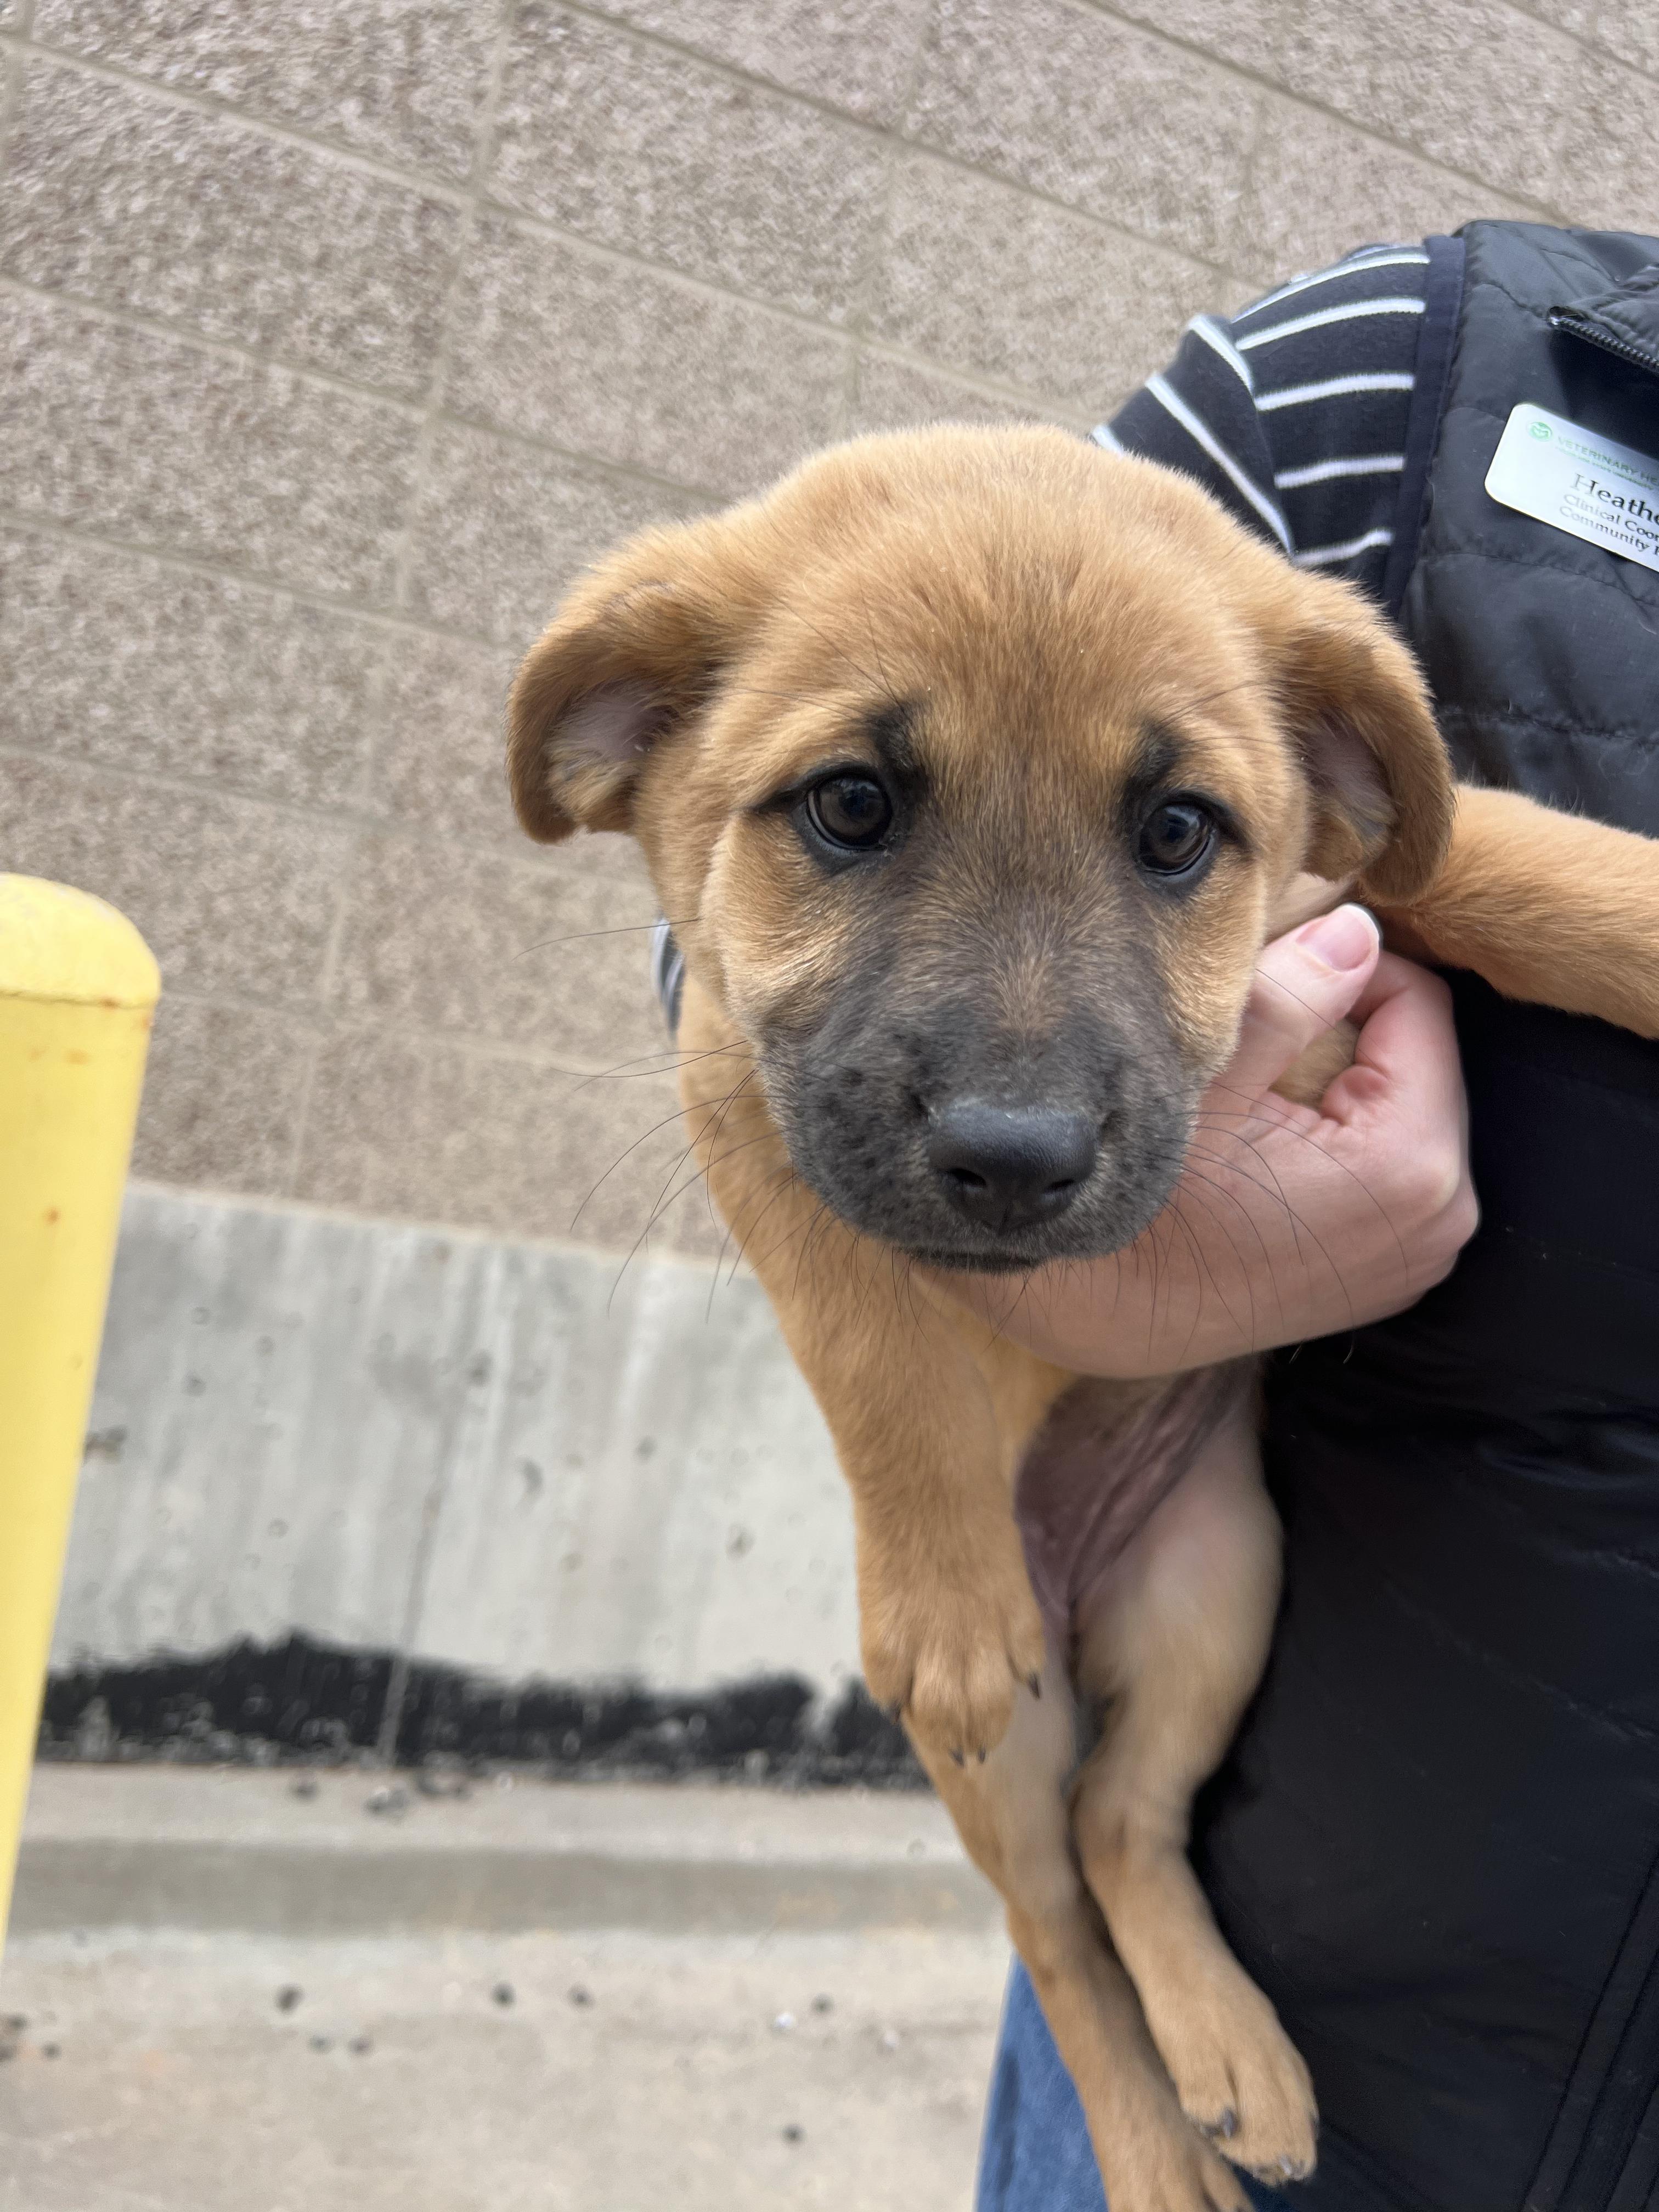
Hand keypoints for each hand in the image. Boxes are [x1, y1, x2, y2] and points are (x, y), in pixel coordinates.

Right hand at [938, 906, 1477, 1376]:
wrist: (1109, 1313)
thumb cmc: (1150, 1202)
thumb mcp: (1211, 1079)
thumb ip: (1293, 996)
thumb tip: (1356, 927)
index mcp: (1412, 1162)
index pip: (1418, 1005)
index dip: (1348, 969)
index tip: (1280, 973)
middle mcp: (1441, 1216)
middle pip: (1420, 1058)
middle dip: (1354, 1029)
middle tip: (1265, 1033)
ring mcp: (1422, 1253)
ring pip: (1407, 1108)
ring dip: (1349, 1082)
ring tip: (1266, 1090)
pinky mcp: (1395, 1272)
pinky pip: (1397, 1166)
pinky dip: (1350, 1137)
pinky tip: (1279, 1142)